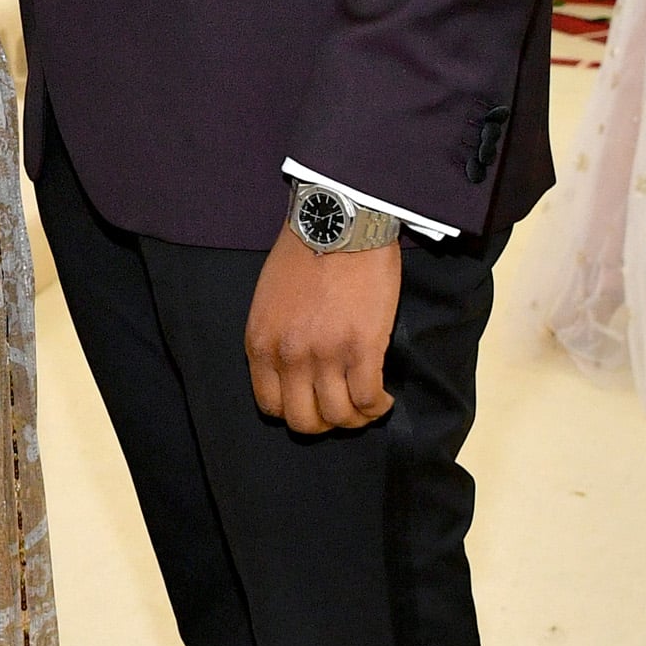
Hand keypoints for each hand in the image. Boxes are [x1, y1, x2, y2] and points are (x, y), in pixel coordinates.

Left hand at [245, 226, 399, 434]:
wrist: (339, 222)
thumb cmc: (305, 252)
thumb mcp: (268, 300)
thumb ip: (275, 337)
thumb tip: (292, 368)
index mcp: (261, 344)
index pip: (270, 406)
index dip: (295, 411)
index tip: (313, 403)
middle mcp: (289, 356)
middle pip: (304, 421)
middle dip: (325, 423)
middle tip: (342, 409)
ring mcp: (326, 355)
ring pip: (339, 417)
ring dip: (356, 418)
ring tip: (368, 406)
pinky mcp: (363, 348)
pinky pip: (368, 399)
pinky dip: (378, 406)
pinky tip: (384, 398)